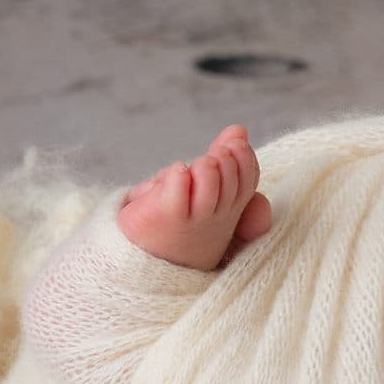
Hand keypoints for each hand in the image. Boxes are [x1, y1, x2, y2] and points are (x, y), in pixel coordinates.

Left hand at [116, 124, 273, 270]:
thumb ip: (223, 158)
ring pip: (209, 178)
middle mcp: (215, 220)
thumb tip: (240, 129)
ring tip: (190, 171)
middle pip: (232, 177)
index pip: (249, 175)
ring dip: (203, 167)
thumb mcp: (202, 188)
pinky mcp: (163, 215)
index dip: (243, 156)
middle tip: (208, 160)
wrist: (134, 255)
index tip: (230, 145)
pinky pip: (177, 185)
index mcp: (228, 210)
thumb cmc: (172, 221)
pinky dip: (177, 174)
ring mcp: (191, 220)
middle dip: (224, 158)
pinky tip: (172, 178)